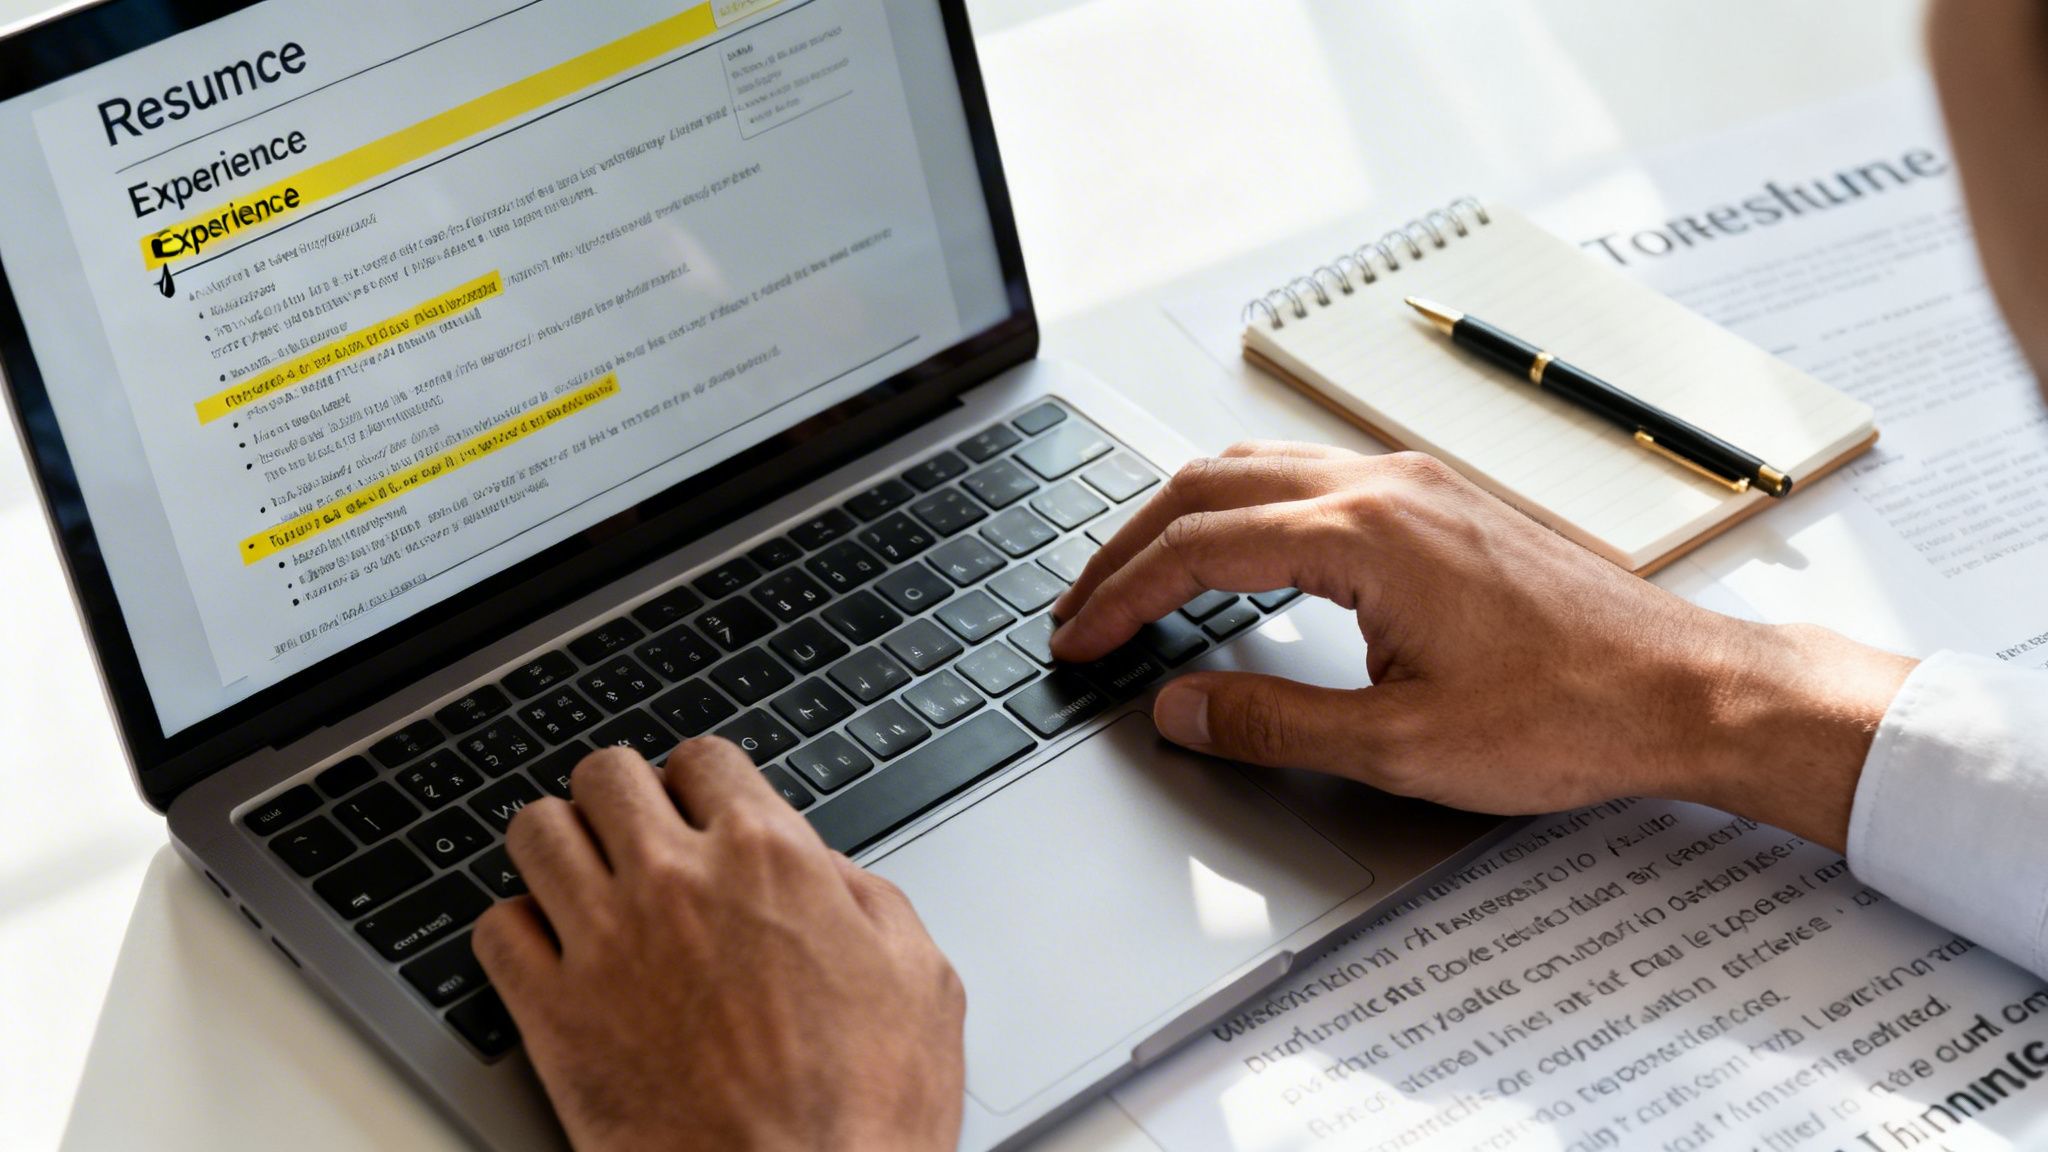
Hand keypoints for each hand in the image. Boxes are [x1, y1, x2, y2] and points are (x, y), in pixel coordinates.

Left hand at [472, 739, 965, 1151]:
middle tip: (636, 835)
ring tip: (583, 880)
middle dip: (622, 798)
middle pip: (605, 775)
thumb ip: (864, 897)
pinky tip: (550, 954)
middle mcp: (677, 882)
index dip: (702, 784)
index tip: (699, 810)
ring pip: (537, 832)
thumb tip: (823, 872)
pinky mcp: (553, 1015)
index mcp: (769, 857)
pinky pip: (494, 929)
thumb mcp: (919, 977)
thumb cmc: (868, 1108)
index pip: (702, 758)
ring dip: (560, 847)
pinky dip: (516, 932)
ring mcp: (606, 943)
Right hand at [1048, 443, 1914, 849]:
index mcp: (1364, 535)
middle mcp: (1383, 487)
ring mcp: (1414, 485)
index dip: (1120, 597)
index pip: (1197, 548)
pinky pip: (1306, 479)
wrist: (1684, 688)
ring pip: (1256, 470)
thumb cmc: (1572, 712)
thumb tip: (1179, 706)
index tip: (1079, 642)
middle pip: (1209, 487)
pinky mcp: (1439, 502)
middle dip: (1128, 548)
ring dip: (1182, 520)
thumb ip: (1270, 722)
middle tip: (1081, 610)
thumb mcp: (1402, 746)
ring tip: (1136, 581)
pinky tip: (1235, 560)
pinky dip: (1241, 512)